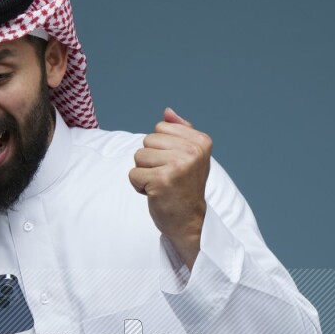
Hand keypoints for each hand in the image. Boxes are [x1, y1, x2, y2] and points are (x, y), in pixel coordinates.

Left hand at [128, 107, 211, 268]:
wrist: (190, 221)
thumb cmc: (186, 187)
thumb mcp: (190, 156)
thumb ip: (180, 132)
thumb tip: (167, 112)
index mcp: (201, 141)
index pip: (160, 128)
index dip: (161, 148)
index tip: (175, 165)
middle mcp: (192, 151)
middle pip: (147, 140)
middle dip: (151, 160)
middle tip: (167, 177)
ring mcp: (177, 165)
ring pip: (138, 156)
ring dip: (144, 173)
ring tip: (161, 185)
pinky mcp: (161, 181)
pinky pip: (133, 174)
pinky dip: (139, 186)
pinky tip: (155, 194)